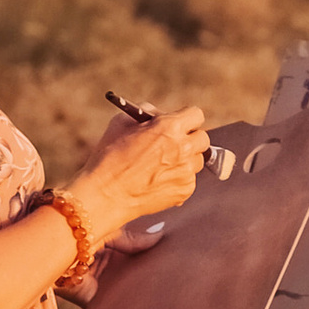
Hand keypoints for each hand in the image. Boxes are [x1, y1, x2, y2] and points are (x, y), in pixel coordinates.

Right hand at [69, 101, 210, 252]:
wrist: (105, 195)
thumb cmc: (109, 156)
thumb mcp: (122, 122)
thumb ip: (147, 113)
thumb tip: (160, 115)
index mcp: (170, 127)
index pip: (196, 115)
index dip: (186, 118)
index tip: (178, 124)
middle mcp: (183, 148)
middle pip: (203, 138)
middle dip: (190, 139)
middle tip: (173, 144)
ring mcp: (186, 172)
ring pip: (197, 161)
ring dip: (184, 160)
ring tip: (160, 166)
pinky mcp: (185, 191)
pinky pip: (189, 180)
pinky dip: (177, 179)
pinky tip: (157, 181)